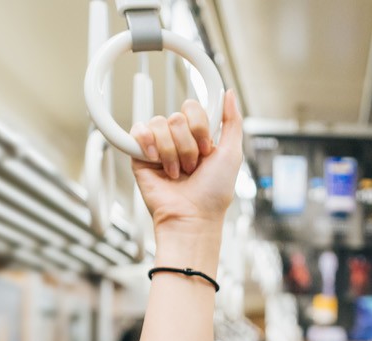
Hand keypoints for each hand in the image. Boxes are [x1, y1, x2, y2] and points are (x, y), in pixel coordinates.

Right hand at [129, 91, 244, 228]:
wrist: (192, 216)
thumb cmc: (214, 193)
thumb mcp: (232, 154)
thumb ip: (232, 121)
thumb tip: (228, 93)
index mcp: (198, 137)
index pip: (193, 108)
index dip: (200, 127)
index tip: (207, 150)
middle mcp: (178, 139)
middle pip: (177, 117)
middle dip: (188, 146)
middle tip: (192, 168)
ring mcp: (158, 146)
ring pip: (160, 124)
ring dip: (172, 152)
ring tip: (176, 172)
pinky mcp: (139, 154)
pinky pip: (138, 130)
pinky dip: (148, 144)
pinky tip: (155, 160)